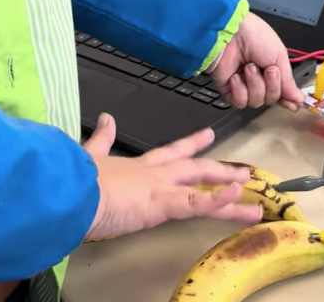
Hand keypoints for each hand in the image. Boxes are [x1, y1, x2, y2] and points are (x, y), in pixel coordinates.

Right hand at [83, 113, 262, 240]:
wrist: (72, 191)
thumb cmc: (77, 181)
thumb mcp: (89, 157)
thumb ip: (100, 140)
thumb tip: (105, 118)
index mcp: (137, 167)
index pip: (169, 153)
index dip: (190, 145)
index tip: (206, 136)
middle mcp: (154, 174)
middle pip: (194, 168)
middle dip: (218, 169)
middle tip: (241, 170)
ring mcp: (161, 188)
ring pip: (204, 189)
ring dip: (229, 192)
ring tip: (252, 195)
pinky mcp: (161, 204)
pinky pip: (197, 204)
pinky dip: (219, 200)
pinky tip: (237, 195)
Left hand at [209, 13, 303, 110]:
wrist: (231, 33)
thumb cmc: (255, 36)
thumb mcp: (280, 57)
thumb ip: (288, 81)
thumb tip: (298, 98)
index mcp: (272, 70)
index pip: (282, 92)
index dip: (287, 99)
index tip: (293, 105)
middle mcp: (258, 79)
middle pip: (271, 99)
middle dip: (271, 85)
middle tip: (268, 70)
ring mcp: (243, 85)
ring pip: (256, 102)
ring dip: (255, 84)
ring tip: (249, 67)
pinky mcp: (228, 89)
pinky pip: (240, 102)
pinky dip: (240, 90)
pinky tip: (237, 76)